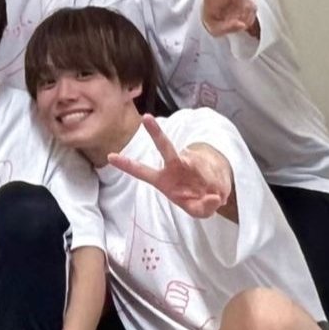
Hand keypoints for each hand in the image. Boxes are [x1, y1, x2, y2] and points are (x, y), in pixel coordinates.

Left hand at [106, 114, 230, 218]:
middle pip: (165, 148)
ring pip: (194, 162)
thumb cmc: (198, 200)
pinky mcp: (206, 161)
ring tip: (212, 193)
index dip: (127, 165)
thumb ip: (201, 208)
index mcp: (163, 180)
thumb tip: (212, 196)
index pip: (142, 172)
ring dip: (205, 178)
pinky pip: (211, 173)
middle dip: (156, 133)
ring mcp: (190, 161)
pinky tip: (217, 190)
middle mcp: (174, 166)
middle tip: (146, 118)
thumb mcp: (197, 211)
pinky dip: (216, 186)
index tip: (110, 157)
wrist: (217, 190)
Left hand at [199, 0, 257, 38]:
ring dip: (244, 19)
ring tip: (234, 21)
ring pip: (248, 7)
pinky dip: (249, 19)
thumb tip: (241, 24)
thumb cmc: (214, 20)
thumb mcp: (214, 29)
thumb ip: (226, 28)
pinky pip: (253, 10)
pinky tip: (240, 18)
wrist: (220, 17)